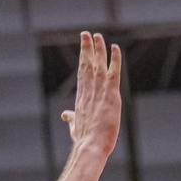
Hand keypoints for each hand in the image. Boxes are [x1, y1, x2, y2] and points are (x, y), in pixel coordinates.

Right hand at [61, 31, 122, 157]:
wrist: (90, 146)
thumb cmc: (84, 140)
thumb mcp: (75, 126)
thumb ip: (71, 118)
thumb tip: (65, 115)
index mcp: (81, 97)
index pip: (82, 73)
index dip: (83, 58)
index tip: (83, 46)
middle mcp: (88, 91)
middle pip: (87, 65)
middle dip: (87, 48)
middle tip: (87, 34)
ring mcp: (99, 92)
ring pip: (98, 65)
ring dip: (98, 49)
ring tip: (97, 35)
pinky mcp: (110, 95)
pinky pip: (113, 73)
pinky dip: (114, 59)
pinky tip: (115, 48)